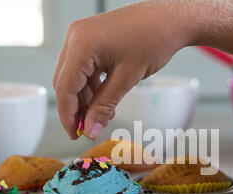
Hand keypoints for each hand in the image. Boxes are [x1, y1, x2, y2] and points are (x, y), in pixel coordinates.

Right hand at [53, 1, 190, 139]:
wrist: (169, 19)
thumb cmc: (153, 41)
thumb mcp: (127, 79)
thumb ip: (104, 106)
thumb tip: (90, 130)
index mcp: (82, 45)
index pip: (64, 87)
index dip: (68, 115)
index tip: (74, 134)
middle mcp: (75, 37)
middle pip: (64, 82)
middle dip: (76, 108)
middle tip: (88, 128)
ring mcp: (81, 36)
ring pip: (72, 76)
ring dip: (84, 98)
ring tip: (101, 116)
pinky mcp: (89, 38)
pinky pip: (82, 67)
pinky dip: (90, 86)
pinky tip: (103, 100)